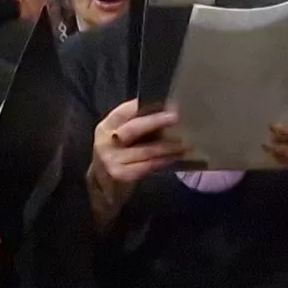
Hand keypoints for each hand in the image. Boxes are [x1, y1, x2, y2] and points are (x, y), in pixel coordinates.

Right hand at [88, 99, 184, 227]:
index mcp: (107, 125)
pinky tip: (173, 158)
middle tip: (175, 118)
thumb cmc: (119, 154)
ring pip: (143, 150)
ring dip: (166, 147)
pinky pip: (145, 166)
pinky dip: (160, 161)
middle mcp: (106, 140)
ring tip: (184, 144)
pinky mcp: (119, 174)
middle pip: (133, 129)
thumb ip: (135, 124)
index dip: (145, 106)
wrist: (104, 183)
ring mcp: (110, 159)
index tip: (166, 103)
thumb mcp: (121, 137)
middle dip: (155, 122)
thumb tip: (164, 111)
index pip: (125, 111)